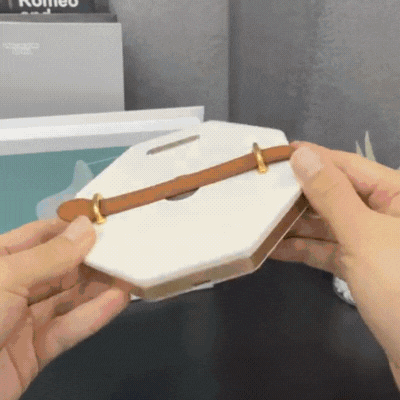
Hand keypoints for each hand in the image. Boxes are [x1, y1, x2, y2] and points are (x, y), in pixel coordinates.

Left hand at [0, 216, 131, 399]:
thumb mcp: (6, 278)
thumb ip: (50, 255)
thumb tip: (88, 226)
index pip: (41, 235)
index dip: (74, 228)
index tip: (107, 223)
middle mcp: (12, 287)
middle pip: (60, 267)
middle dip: (93, 259)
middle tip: (128, 249)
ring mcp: (23, 320)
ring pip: (68, 298)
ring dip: (99, 287)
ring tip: (131, 273)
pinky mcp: (35, 352)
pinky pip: (68, 329)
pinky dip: (94, 315)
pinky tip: (119, 300)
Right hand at [270, 142, 399, 381]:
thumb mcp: (364, 235)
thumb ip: (332, 194)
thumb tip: (303, 155)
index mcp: (398, 195)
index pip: (349, 166)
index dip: (313, 158)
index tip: (277, 154)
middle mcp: (386, 214)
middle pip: (336, 195)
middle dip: (299, 194)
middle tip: (261, 188)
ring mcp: (372, 243)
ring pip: (328, 224)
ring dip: (296, 225)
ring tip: (260, 217)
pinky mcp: (362, 268)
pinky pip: (328, 251)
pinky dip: (303, 249)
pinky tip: (273, 248)